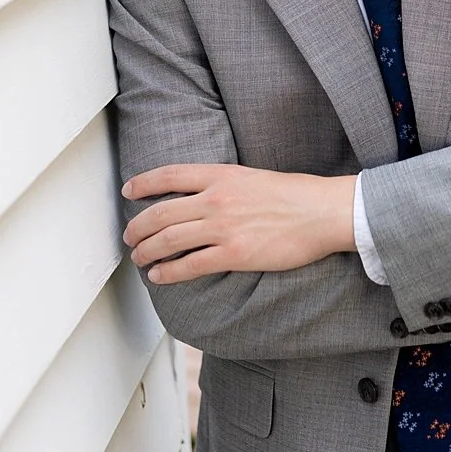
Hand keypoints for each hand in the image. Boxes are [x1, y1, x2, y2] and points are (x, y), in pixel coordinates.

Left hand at [122, 163, 357, 278]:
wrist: (321, 212)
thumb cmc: (295, 196)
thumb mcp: (252, 177)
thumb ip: (224, 184)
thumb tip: (204, 197)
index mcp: (219, 175)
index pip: (168, 175)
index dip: (143, 183)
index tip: (129, 191)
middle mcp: (215, 199)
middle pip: (161, 212)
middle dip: (138, 226)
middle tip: (129, 236)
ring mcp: (223, 227)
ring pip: (169, 240)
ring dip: (147, 250)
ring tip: (139, 258)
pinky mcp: (234, 254)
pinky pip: (191, 265)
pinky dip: (169, 272)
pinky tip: (158, 276)